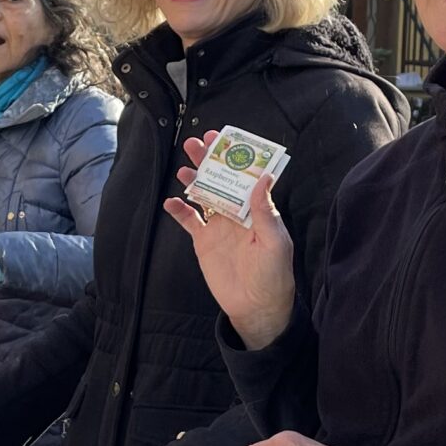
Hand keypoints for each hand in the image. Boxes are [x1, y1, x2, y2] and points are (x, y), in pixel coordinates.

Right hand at [162, 142, 296, 350]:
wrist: (256, 306)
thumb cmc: (274, 275)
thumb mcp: (276, 242)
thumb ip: (266, 211)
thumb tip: (265, 177)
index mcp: (256, 209)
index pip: (244, 175)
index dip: (234, 156)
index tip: (223, 138)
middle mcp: (236, 213)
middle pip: (220, 180)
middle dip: (208, 160)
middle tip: (196, 143)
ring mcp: (219, 226)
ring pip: (203, 195)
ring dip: (193, 180)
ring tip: (183, 168)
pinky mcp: (204, 242)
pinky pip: (189, 222)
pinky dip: (179, 211)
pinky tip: (170, 202)